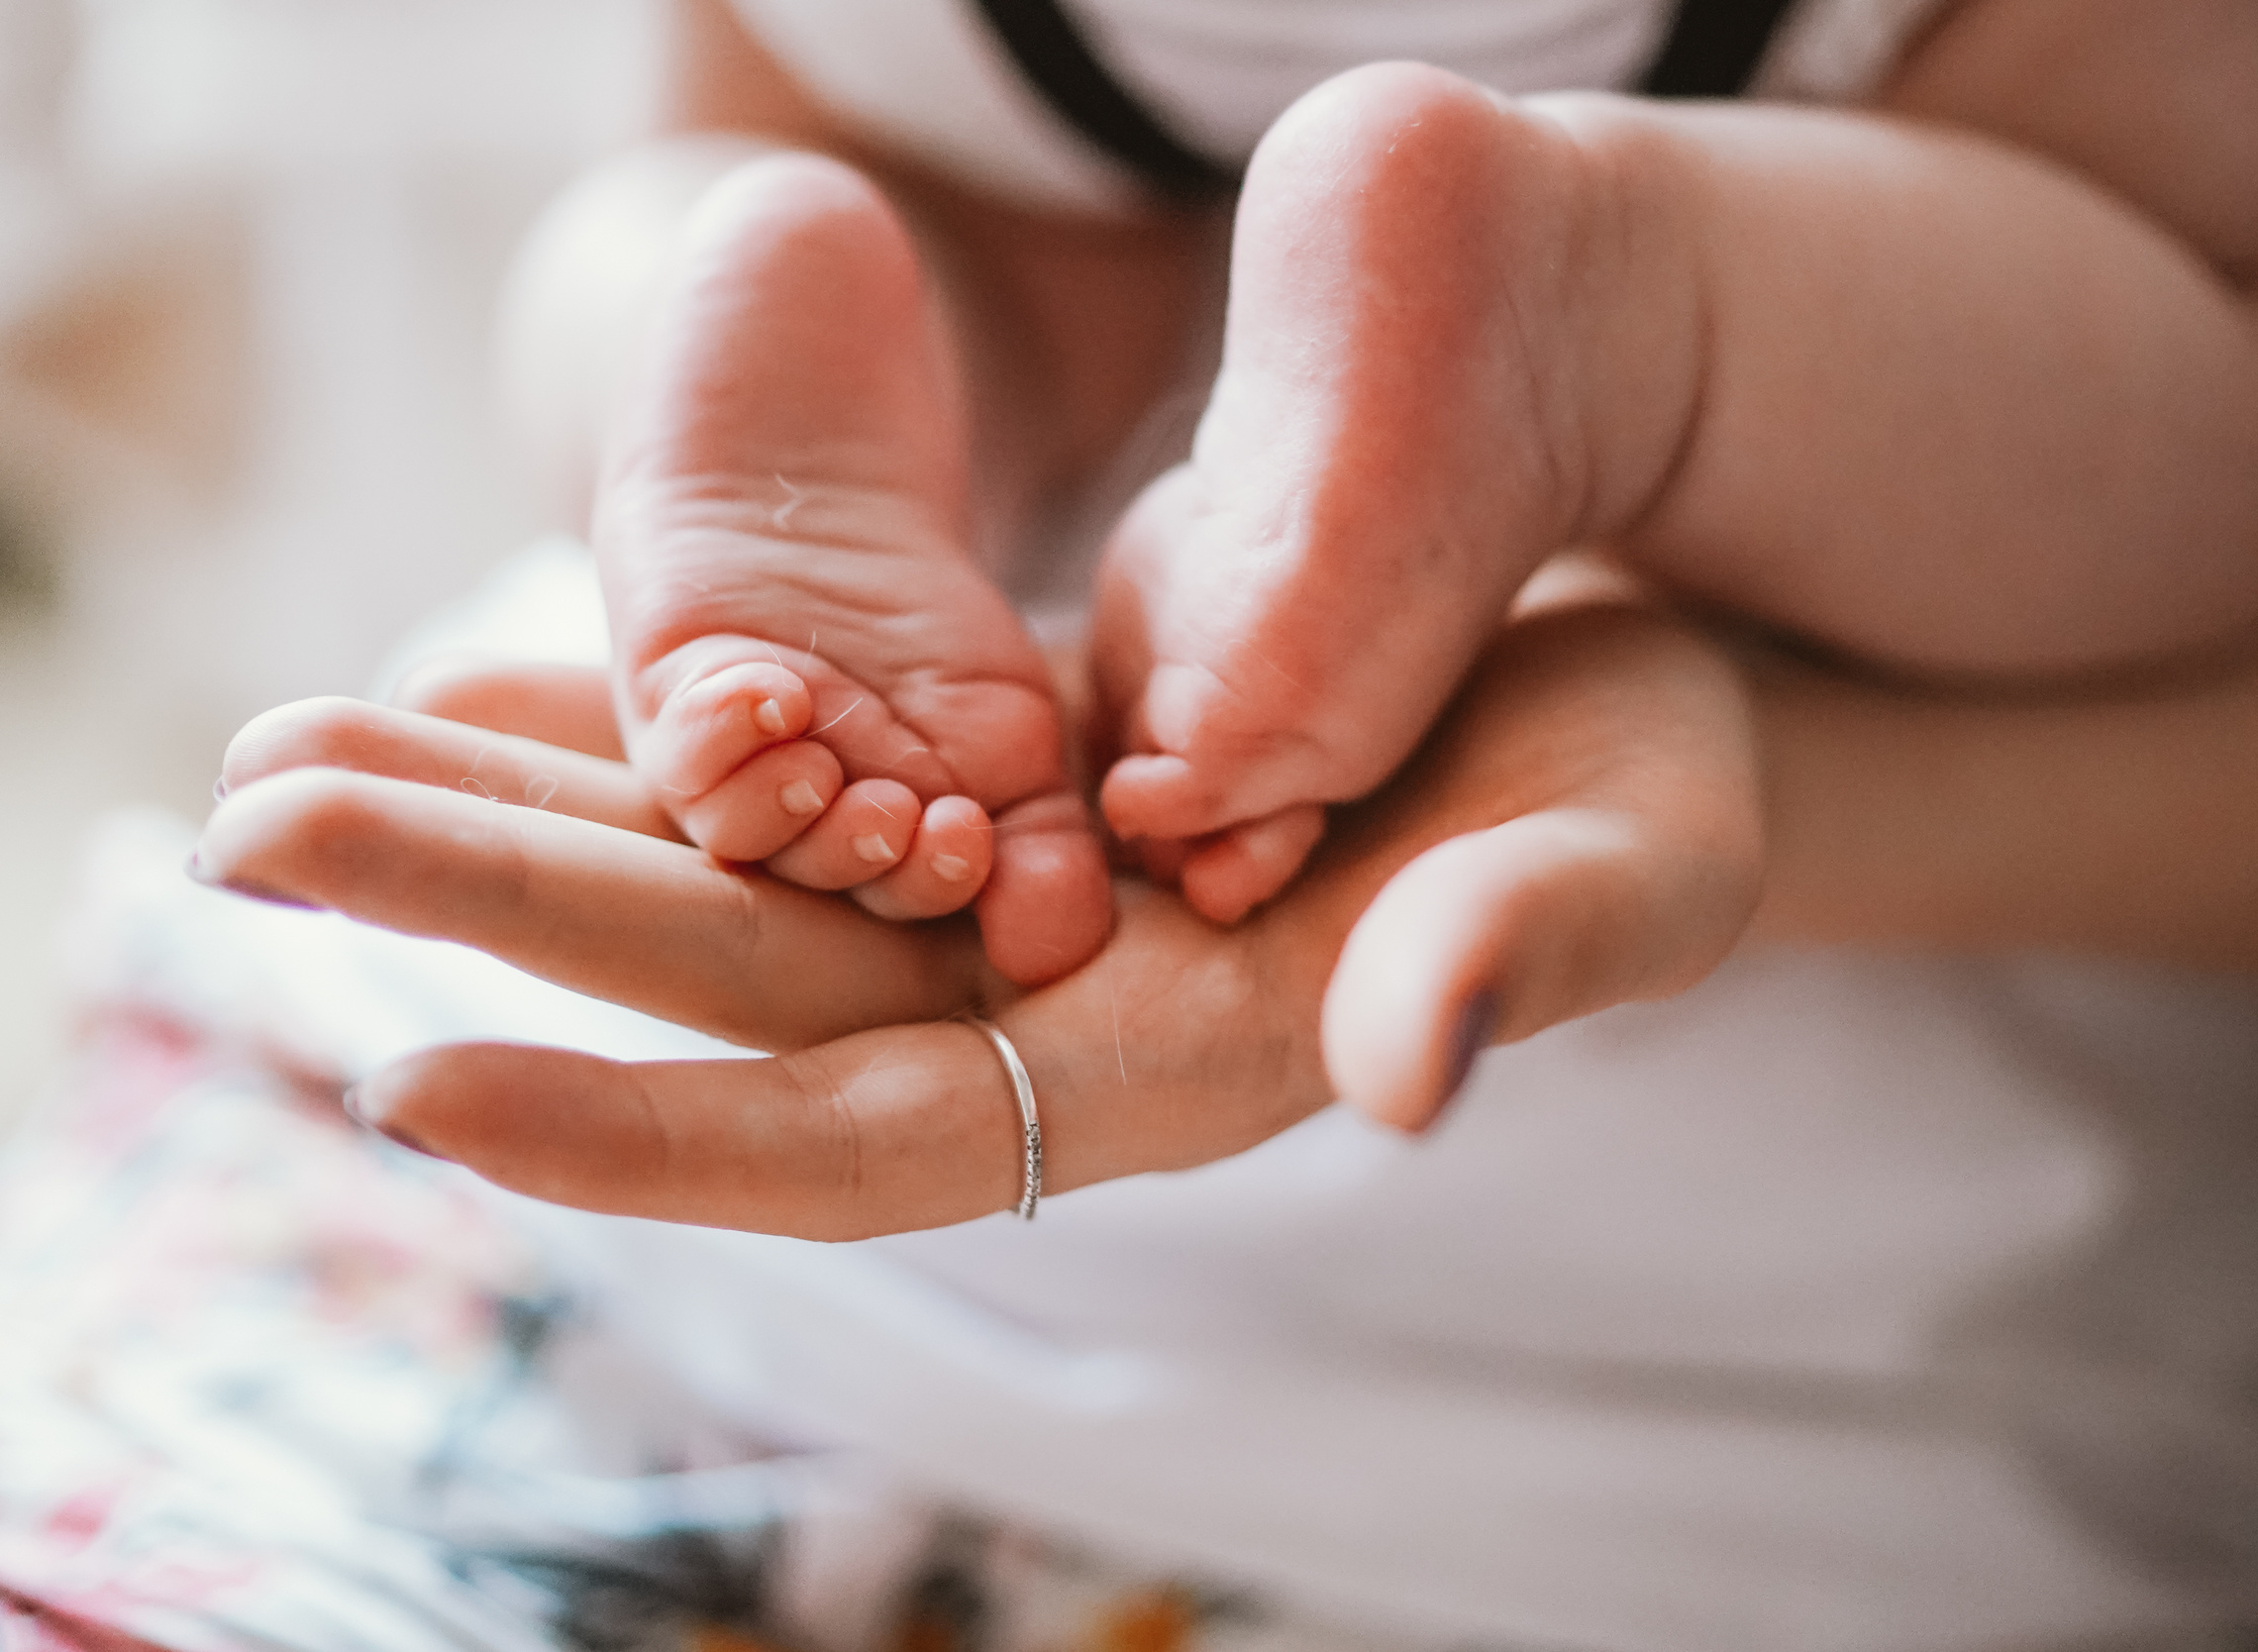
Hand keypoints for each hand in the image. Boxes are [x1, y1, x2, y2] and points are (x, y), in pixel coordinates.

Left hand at [201, 596, 1760, 1238]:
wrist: (1628, 692)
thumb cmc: (1649, 788)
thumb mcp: (1632, 853)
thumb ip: (1523, 954)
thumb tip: (1414, 1070)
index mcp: (1175, 1060)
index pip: (878, 1136)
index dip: (657, 1128)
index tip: (414, 1081)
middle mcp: (1052, 998)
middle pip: (735, 989)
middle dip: (499, 916)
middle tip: (251, 817)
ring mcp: (1012, 890)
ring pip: (732, 873)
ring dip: (522, 811)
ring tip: (305, 741)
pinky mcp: (1003, 782)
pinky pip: (797, 766)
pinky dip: (654, 723)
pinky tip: (508, 668)